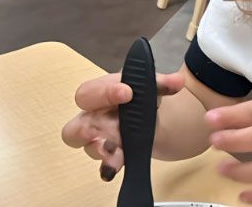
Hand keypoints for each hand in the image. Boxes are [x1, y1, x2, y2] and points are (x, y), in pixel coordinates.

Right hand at [61, 71, 184, 181]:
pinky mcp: (111, 155)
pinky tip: (117, 169)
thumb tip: (177, 81)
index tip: (127, 93)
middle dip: (89, 131)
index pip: (88, 93)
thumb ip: (162, 83)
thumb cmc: (141, 97)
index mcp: (100, 95)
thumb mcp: (151, 86)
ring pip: (88, 148)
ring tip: (118, 154)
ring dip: (102, 152)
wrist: (151, 116)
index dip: (104, 93)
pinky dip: (110, 166)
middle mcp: (93, 118)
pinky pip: (104, 164)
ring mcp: (100, 139)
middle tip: (110, 129)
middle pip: (74, 128)